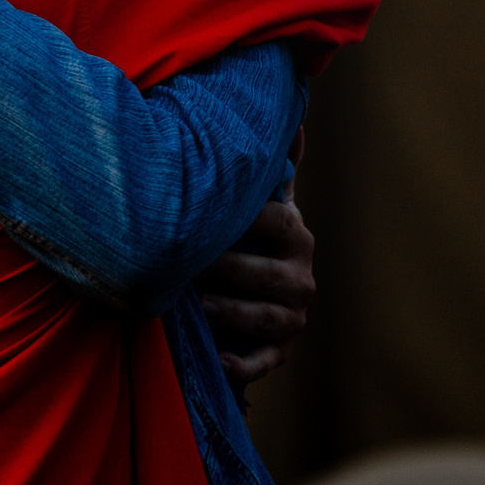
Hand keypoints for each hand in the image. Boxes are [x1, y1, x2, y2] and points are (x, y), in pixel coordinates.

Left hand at [196, 146, 316, 394]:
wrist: (254, 292)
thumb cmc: (247, 236)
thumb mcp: (261, 202)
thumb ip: (273, 168)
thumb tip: (293, 118)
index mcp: (297, 235)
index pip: (276, 222)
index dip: (242, 217)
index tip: (201, 209)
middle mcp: (302, 278)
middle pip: (266, 275)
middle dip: (224, 269)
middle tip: (181, 263)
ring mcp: (292, 318)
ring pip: (264, 319)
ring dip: (229, 313)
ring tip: (195, 304)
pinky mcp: (277, 354)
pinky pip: (262, 364)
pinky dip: (241, 365)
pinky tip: (217, 358)